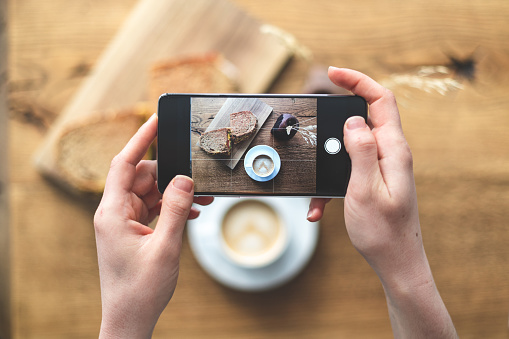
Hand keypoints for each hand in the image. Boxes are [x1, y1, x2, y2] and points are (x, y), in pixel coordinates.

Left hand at [94, 114, 212, 337]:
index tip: (157, 120)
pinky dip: (172, 207)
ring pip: (151, 193)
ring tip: (201, 200)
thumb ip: (177, 209)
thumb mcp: (165, 247)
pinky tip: (192, 213)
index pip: (124, 164)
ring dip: (175, 194)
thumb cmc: (140, 289)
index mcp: (113, 213)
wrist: (130, 317)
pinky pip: (154, 208)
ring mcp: (124, 222)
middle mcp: (115, 213)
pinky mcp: (133, 231)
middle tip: (196, 179)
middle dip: (170, 175)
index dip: (141, 139)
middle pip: (143, 177)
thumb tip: (186, 178)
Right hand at [307, 67, 419, 276]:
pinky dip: (331, 186)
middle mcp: (391, 153)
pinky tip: (319, 209)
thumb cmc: (382, 231)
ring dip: (328, 165)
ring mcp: (382, 166)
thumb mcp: (365, 189)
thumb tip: (353, 120)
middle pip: (363, 118)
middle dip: (334, 124)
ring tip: (317, 196)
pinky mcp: (374, 178)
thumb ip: (361, 150)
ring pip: (349, 148)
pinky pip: (348, 171)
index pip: (380, 100)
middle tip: (312, 134)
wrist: (395, 261)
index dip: (358, 81)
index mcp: (393, 149)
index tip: (333, 72)